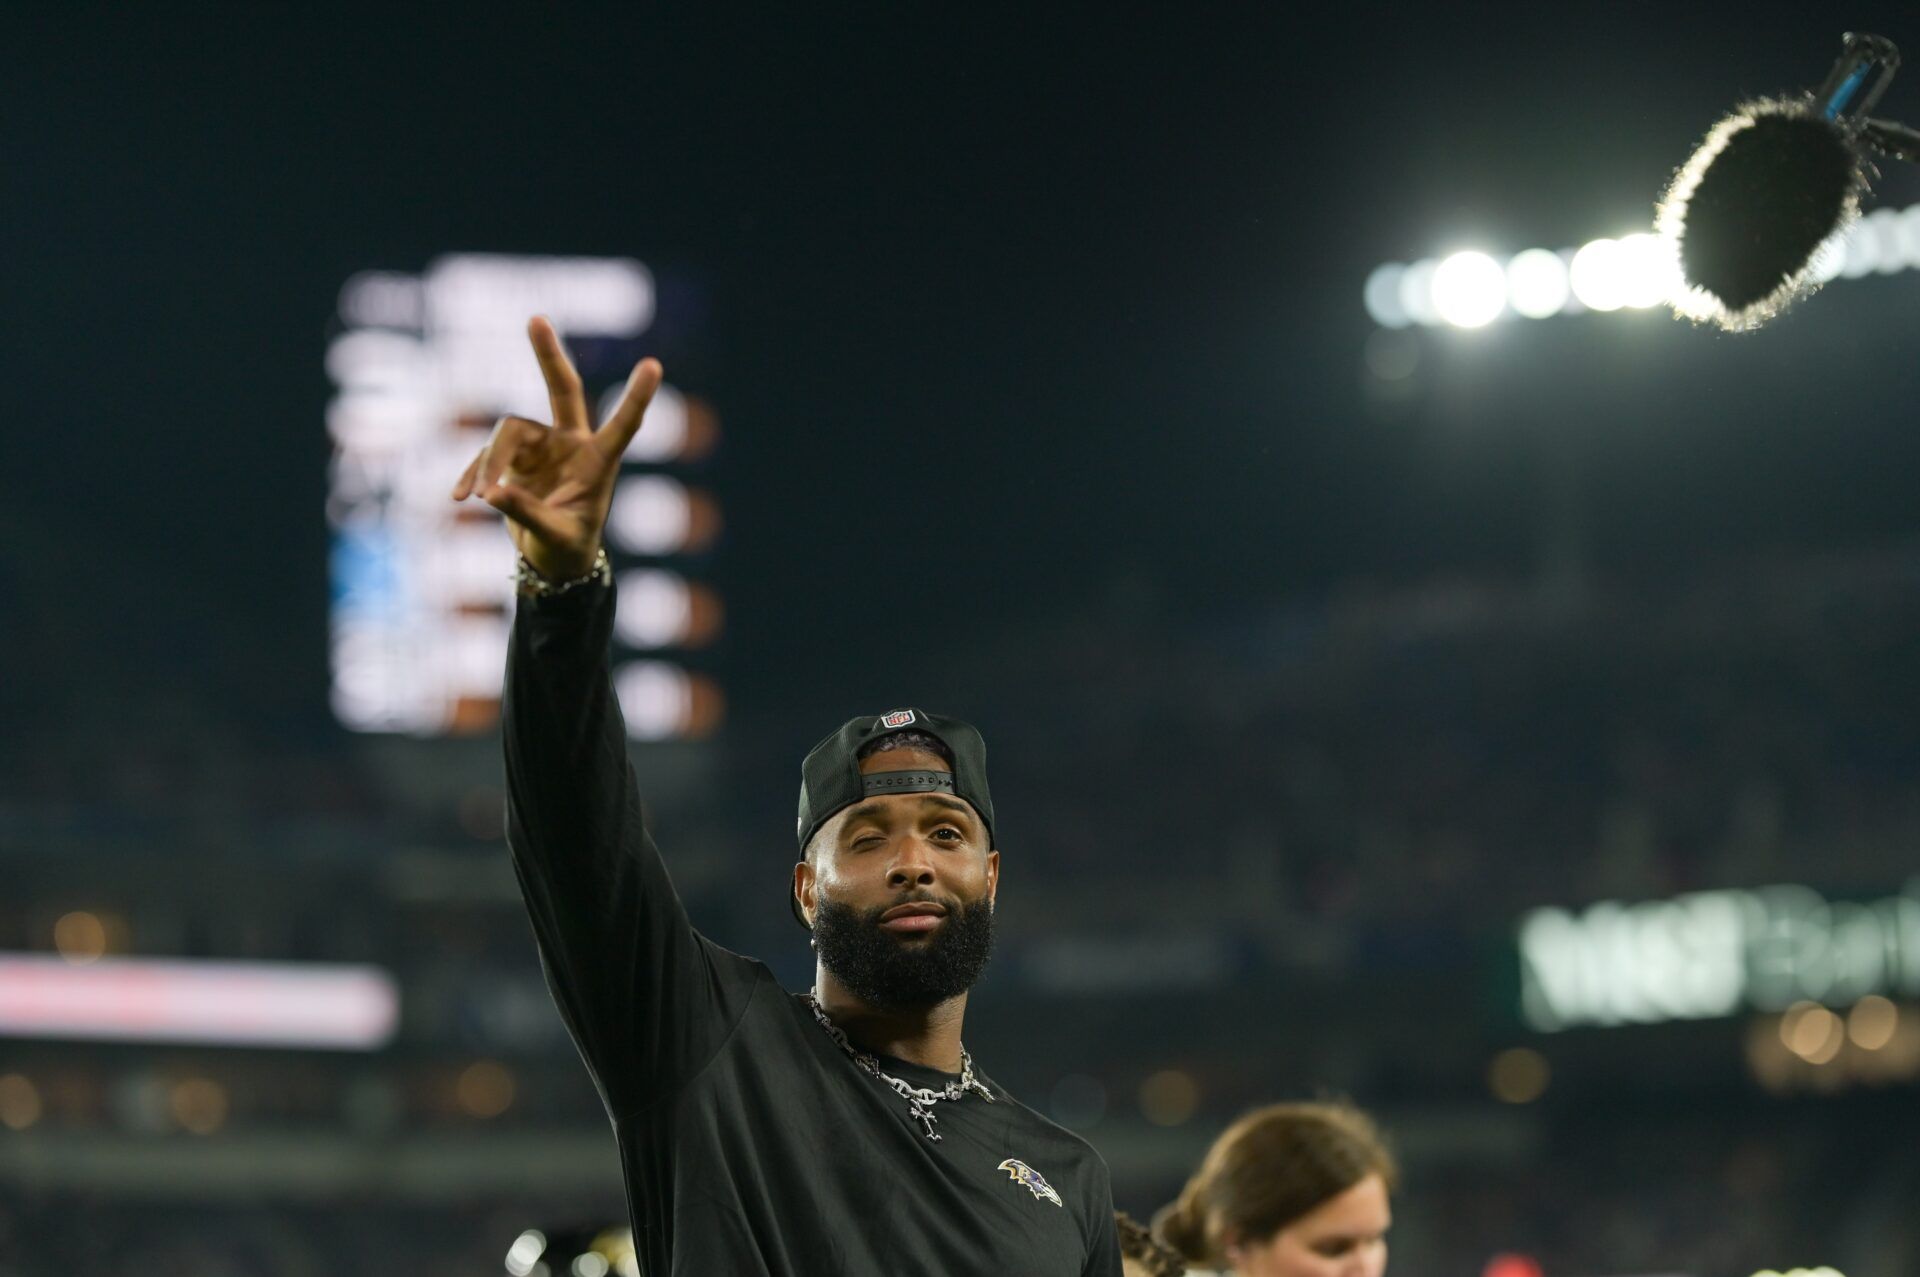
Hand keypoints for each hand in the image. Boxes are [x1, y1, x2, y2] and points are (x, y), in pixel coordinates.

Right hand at [449, 316, 663, 580]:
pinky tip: (458, 498)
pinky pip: (485, 456)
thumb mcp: (555, 537)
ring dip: (489, 462)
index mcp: (599, 462)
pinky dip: (472, 474)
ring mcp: (540, 447)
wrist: (552, 560)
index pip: (623, 426)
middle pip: (561, 390)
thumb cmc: (569, 548)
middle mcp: (571, 445)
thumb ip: (528, 515)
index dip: (637, 397)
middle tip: (535, 319)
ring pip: (507, 432)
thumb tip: (491, 492)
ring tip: (476, 498)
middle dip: (548, 355)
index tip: (654, 365)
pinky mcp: (512, 458)